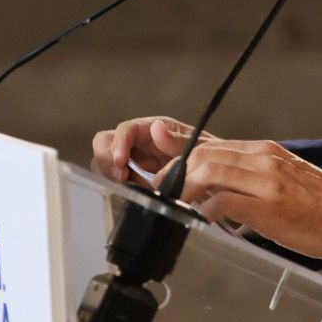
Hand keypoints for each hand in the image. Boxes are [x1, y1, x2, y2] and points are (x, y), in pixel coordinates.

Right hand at [91, 115, 208, 186]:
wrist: (216, 177)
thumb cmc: (210, 157)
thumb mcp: (199, 147)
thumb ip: (177, 140)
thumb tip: (156, 128)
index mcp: (153, 129)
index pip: (126, 129)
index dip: (118, 144)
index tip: (120, 161)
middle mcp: (140, 141)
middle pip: (105, 142)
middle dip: (106, 159)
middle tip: (120, 177)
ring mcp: (135, 160)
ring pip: (107, 162)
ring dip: (112, 175)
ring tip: (133, 186)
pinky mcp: (135, 178)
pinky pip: (117, 181)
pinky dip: (123, 188)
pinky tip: (139, 193)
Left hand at [166, 138, 321, 262]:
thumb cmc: (321, 205)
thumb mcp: (284, 180)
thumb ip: (252, 179)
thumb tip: (219, 195)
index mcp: (265, 152)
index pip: (210, 145)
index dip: (179, 158)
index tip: (164, 176)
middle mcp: (263, 160)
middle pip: (203, 155)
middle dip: (174, 175)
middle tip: (161, 195)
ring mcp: (266, 181)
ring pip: (208, 173)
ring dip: (183, 191)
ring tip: (174, 208)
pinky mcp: (269, 206)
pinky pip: (223, 202)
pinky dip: (204, 212)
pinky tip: (201, 223)